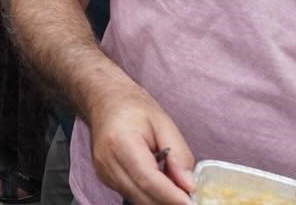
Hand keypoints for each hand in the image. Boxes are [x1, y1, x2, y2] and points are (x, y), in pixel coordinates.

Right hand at [86, 85, 195, 204]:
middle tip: (191, 197)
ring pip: (138, 200)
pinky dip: (150, 195)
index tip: (191, 202)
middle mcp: (107, 162)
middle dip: (169, 201)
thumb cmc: (133, 107)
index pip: (147, 179)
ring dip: (160, 199)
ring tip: (178, 188)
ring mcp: (104, 173)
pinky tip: (161, 184)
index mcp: (120, 142)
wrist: (104, 101)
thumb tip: (189, 185)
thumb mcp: (163, 122)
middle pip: (142, 195)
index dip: (171, 195)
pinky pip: (133, 195)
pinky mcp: (106, 179)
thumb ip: (178, 153)